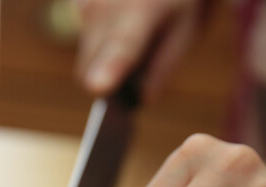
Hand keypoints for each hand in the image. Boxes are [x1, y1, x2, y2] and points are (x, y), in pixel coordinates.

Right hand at [75, 0, 205, 98]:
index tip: (99, 87)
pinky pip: (85, 41)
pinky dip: (101, 45)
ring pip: (85, 59)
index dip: (110, 69)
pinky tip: (124, 24)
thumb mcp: (186, 28)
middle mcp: (104, 6)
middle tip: (138, 71)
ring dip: (104, 63)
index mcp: (140, 10)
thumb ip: (165, 65)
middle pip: (89, 69)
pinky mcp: (79, 3)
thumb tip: (144, 98)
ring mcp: (87, 4)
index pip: (122, 47)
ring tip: (136, 37)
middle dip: (109, 81)